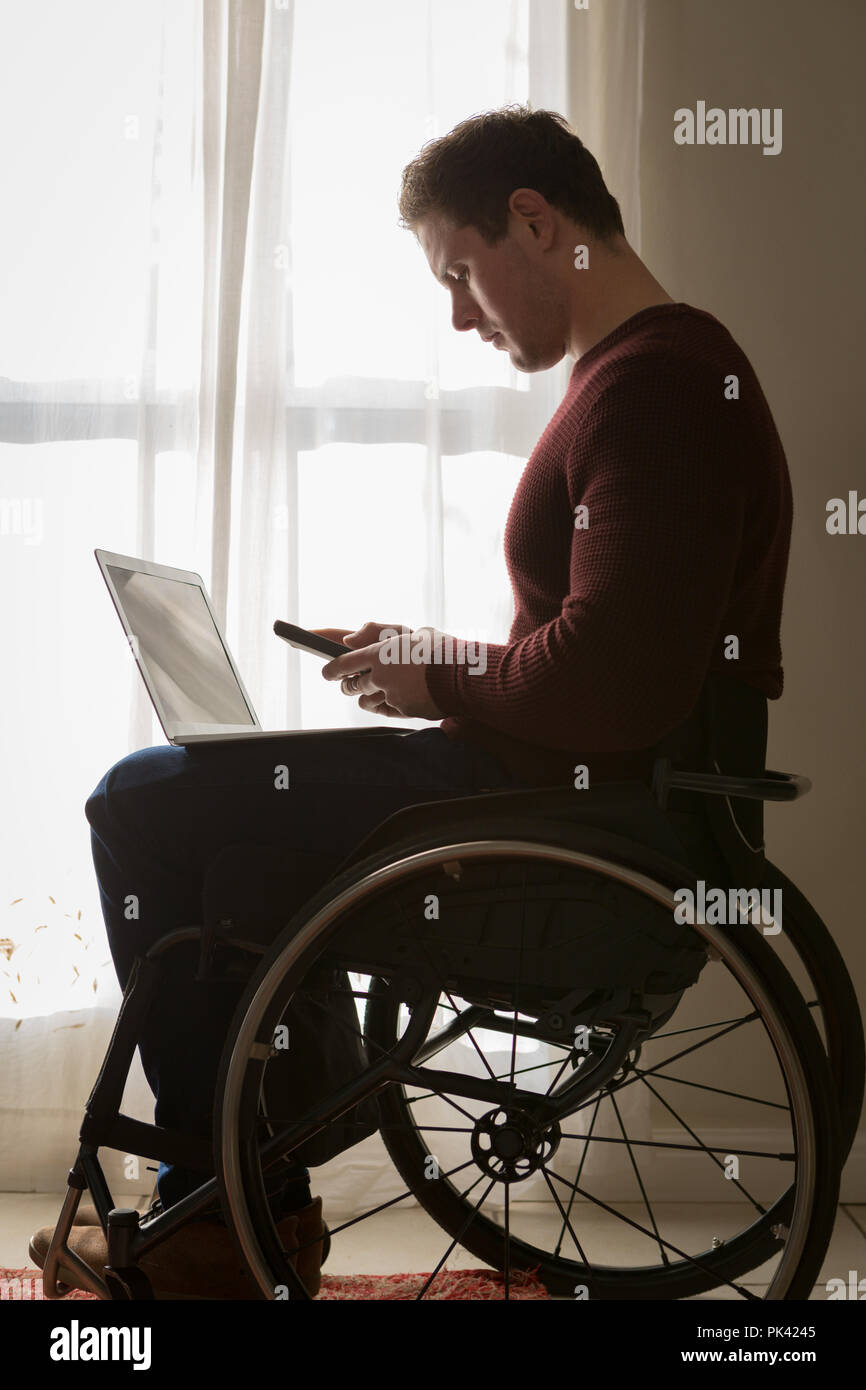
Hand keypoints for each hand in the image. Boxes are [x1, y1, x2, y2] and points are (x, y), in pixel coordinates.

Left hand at [317, 621, 446, 719]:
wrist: (465, 675)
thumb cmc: (441, 649)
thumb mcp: (412, 633)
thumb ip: (378, 633)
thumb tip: (349, 638)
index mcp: (380, 654)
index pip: (343, 664)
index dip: (332, 670)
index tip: (328, 672)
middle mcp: (380, 677)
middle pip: (351, 686)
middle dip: (348, 685)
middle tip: (350, 683)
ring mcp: (390, 696)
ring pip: (365, 702)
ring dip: (365, 697)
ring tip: (374, 692)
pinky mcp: (403, 711)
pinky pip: (384, 711)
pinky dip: (385, 706)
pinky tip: (392, 700)